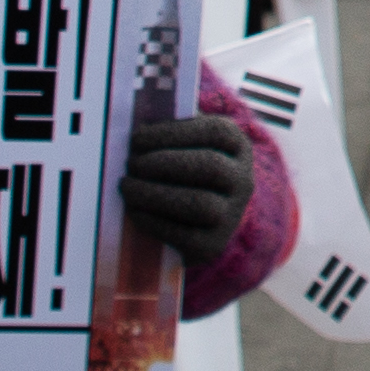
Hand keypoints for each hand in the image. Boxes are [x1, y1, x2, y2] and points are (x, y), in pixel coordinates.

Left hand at [118, 102, 259, 262]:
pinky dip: (153, 220)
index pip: (215, 132)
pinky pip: (184, 235)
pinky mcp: (211, 245)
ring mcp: (231, 216)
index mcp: (238, 146)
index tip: (137, 137)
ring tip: (127, 186)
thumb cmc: (184, 172)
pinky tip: (134, 209)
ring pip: (199, 203)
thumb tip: (135, 124)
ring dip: (155, 193)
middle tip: (131, 163)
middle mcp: (243, 181)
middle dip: (164, 163)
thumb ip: (169, 132)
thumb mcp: (186, 146)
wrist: (202, 223)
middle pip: (210, 167)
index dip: (174, 133)